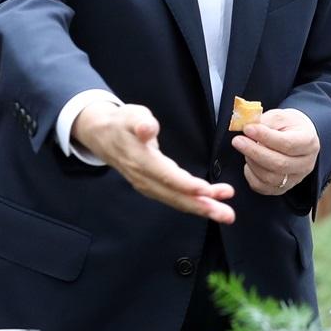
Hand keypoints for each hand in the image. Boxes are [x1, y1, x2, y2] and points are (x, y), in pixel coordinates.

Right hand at [73, 101, 235, 222]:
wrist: (102, 135)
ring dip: (202, 208)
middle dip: (202, 206)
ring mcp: (147, 185)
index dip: (187, 186)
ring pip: (176, 200)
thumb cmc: (122, 123)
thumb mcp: (130, 115)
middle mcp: (144, 178)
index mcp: (141, 160)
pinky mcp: (151, 187)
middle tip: (227, 214)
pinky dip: (192, 203)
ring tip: (225, 213)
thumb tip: (147, 128)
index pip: (167, 176)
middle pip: (175, 196)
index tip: (208, 191)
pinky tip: (209, 205)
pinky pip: (174, 198)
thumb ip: (141, 122)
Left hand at [231, 108, 319, 196]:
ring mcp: (295, 179)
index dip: (265, 137)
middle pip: (279, 163)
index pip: (287, 144)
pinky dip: (251, 175)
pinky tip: (249, 162)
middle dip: (254, 152)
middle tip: (237, 140)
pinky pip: (262, 187)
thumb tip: (247, 128)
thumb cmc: (287, 126)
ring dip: (252, 162)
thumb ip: (264, 122)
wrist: (295, 137)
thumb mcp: (279, 116)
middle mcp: (306, 164)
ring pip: (270, 177)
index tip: (248, 129)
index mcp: (309, 142)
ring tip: (244, 148)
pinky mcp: (282, 188)